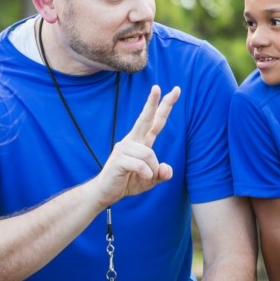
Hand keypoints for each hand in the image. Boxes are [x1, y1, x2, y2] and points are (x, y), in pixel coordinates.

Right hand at [92, 86, 179, 206]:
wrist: (106, 193)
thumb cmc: (127, 183)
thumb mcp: (150, 181)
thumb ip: (161, 174)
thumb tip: (166, 169)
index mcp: (141, 142)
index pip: (154, 122)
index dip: (164, 107)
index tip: (174, 90)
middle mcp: (132, 141)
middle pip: (145, 119)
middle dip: (153, 103)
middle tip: (158, 87)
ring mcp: (123, 148)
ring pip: (149, 154)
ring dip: (152, 170)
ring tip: (145, 178)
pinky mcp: (118, 159)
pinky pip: (141, 165)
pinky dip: (145, 175)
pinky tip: (139, 178)